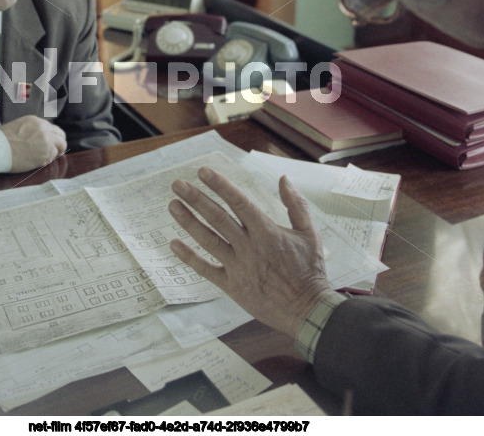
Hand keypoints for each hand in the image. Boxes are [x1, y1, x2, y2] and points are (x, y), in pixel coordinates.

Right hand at [0, 116, 66, 172]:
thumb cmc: (2, 140)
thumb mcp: (19, 126)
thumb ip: (34, 129)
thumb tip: (42, 137)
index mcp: (36, 121)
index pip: (54, 129)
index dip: (55, 137)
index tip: (53, 143)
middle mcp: (44, 130)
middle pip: (61, 137)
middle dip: (60, 144)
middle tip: (57, 151)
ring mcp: (46, 142)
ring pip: (59, 148)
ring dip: (53, 153)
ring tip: (41, 157)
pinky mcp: (45, 155)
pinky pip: (52, 158)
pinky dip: (46, 161)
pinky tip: (36, 161)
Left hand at [168, 167, 330, 338]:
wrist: (307, 310)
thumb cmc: (310, 270)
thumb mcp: (309, 233)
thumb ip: (296, 204)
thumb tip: (284, 179)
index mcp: (267, 231)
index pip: (239, 202)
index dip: (220, 185)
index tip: (203, 172)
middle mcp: (249, 247)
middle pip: (218, 218)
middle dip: (196, 199)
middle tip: (177, 184)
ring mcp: (238, 267)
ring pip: (208, 240)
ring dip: (189, 222)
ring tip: (173, 205)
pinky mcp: (232, 286)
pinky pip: (206, 270)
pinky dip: (189, 257)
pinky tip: (174, 244)